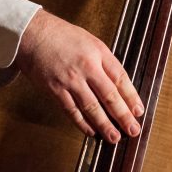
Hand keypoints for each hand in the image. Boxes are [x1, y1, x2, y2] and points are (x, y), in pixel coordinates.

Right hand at [15, 9, 143, 142]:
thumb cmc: (61, 35)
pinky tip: (91, 131)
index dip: (132, 97)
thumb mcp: (89, 40)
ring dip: (105, 125)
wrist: (33, 33)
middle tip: (133, 130)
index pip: (120, 78)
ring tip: (114, 137)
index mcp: (98, 52)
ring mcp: (70, 79)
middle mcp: (86, 66)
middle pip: (109, 96)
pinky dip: (83, 124)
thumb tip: (117, 84)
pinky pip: (72, 111)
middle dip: (123, 116)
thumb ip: (103, 61)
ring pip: (92, 107)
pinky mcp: (55, 89)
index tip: (138, 111)